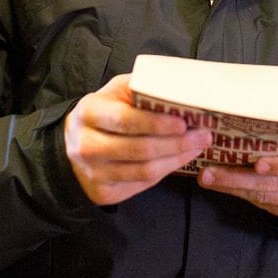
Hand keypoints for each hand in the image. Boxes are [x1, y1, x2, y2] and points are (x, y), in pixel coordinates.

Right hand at [64, 74, 212, 205]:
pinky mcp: (103, 192)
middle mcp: (86, 146)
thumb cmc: (104, 111)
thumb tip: (181, 84)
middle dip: (177, 143)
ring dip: (177, 159)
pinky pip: (142, 184)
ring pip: (144, 170)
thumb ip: (141, 85)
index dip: (156, 123)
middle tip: (203, 136)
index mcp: (89, 113)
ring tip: (198, 147)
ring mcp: (93, 173)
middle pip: (139, 149)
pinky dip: (165, 171)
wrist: (74, 143)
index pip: (126, 120)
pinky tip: (180, 160)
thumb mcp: (115, 91)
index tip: (183, 123)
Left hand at [196, 117, 277, 220]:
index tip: (258, 164)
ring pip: (265, 196)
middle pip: (276, 184)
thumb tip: (242, 108)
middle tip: (210, 172)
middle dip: (239, 178)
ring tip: (208, 178)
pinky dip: (240, 193)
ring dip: (233, 187)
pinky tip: (222, 185)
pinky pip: (263, 203)